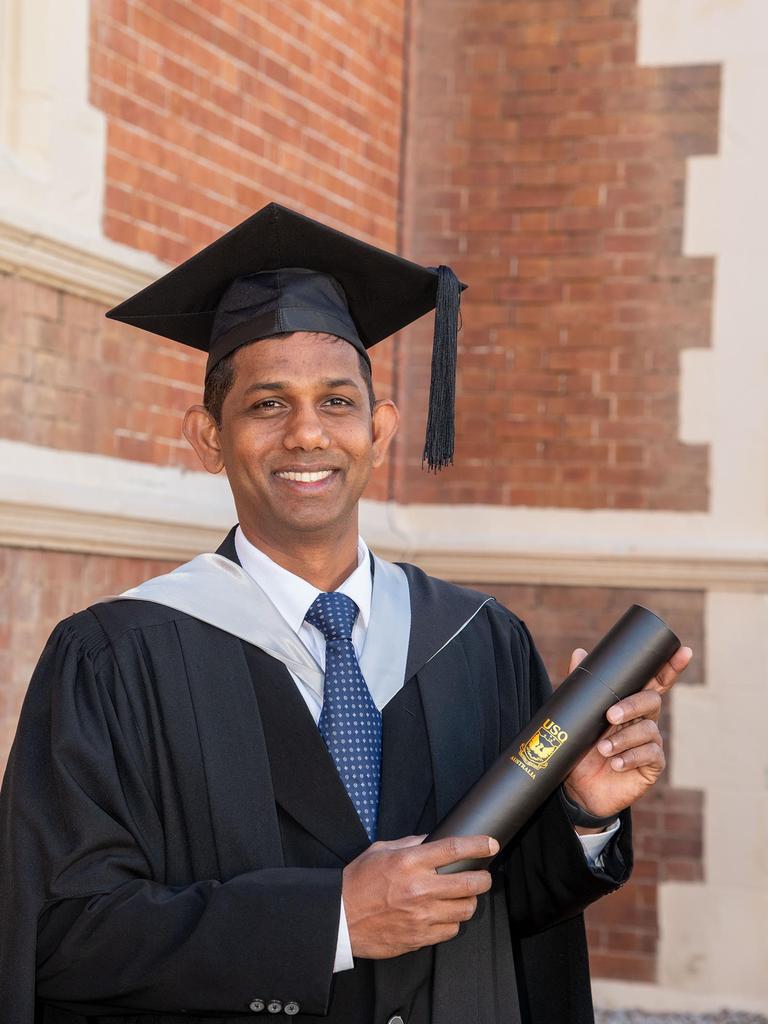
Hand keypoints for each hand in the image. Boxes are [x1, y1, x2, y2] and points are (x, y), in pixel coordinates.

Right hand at [342, 834, 496, 958]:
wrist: (339, 918)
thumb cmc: (357, 882)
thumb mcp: (380, 850)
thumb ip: (409, 844)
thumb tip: (432, 840)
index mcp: (409, 862)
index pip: (454, 850)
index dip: (479, 845)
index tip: (491, 844)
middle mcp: (419, 888)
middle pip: (469, 882)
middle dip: (483, 877)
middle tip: (483, 875)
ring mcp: (421, 916)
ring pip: (465, 909)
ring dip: (470, 901)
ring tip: (463, 896)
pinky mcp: (419, 937)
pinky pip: (451, 930)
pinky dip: (453, 921)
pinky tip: (445, 914)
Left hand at [563, 644, 692, 818]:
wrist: (577, 788)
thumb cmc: (581, 748)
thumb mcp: (578, 716)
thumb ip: (581, 686)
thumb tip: (580, 652)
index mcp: (630, 704)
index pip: (654, 682)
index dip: (670, 666)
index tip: (684, 650)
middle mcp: (644, 720)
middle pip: (652, 701)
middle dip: (633, 705)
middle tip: (610, 716)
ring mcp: (650, 743)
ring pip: (648, 730)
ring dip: (624, 739)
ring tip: (603, 749)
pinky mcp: (652, 766)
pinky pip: (650, 755)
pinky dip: (631, 757)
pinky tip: (616, 763)